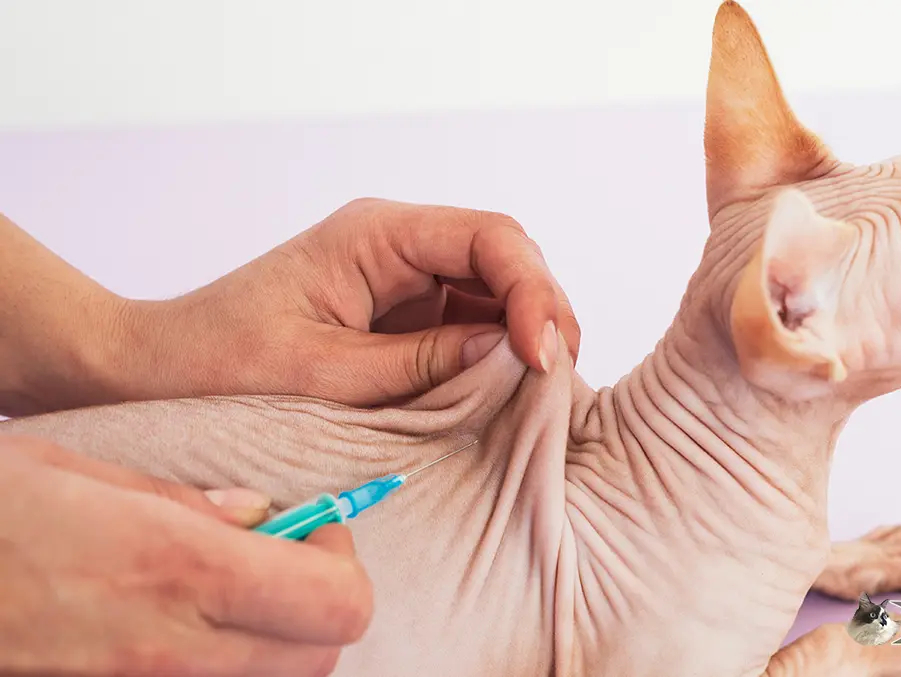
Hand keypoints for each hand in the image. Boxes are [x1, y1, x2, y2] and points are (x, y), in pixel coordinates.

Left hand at [0, 201, 580, 414]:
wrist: (156, 368)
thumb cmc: (217, 362)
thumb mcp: (321, 372)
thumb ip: (420, 363)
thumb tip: (510, 354)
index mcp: (376, 234)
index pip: (490, 238)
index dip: (533, 291)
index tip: (541, 356)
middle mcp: (400, 246)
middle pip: (508, 261)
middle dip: (543, 314)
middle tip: (557, 381)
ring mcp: (406, 281)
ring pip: (499, 295)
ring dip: (527, 338)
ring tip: (543, 394)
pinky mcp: (405, 318)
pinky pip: (472, 327)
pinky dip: (499, 358)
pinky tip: (511, 394)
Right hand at [0, 434, 372, 676]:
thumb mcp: (90, 473)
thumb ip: (192, 502)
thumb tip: (263, 516)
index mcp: (181, 567)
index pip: (336, 604)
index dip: (342, 564)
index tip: (314, 528)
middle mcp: (173, 644)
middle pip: (320, 656)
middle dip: (321, 605)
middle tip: (281, 557)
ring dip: (278, 638)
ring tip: (233, 587)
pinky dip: (224, 663)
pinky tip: (186, 619)